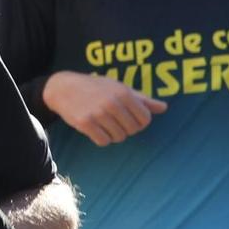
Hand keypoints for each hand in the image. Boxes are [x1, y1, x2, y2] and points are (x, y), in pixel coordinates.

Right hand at [43, 73, 166, 146]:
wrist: (63, 88)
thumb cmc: (96, 87)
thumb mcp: (119, 88)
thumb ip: (142, 99)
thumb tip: (164, 108)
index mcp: (124, 93)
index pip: (145, 119)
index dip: (139, 122)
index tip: (128, 117)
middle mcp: (112, 103)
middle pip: (133, 130)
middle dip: (126, 128)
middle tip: (114, 120)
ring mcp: (98, 113)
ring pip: (118, 137)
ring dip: (112, 134)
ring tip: (103, 123)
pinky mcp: (85, 123)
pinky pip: (103, 141)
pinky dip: (101, 138)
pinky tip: (95, 128)